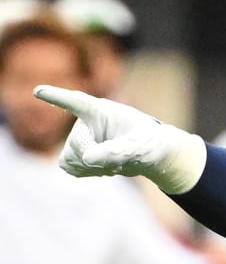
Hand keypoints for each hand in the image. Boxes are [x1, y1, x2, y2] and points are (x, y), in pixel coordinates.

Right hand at [32, 85, 207, 194]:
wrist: (146, 152)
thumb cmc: (148, 142)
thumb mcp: (139, 148)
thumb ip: (117, 152)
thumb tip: (88, 159)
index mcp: (102, 111)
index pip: (77, 102)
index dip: (57, 97)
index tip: (39, 91)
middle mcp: (85, 121)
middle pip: (76, 146)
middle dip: (96, 159)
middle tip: (118, 160)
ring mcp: (79, 136)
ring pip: (69, 159)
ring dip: (91, 168)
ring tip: (113, 162)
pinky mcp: (76, 151)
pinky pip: (69, 167)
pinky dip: (85, 172)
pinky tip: (102, 166)